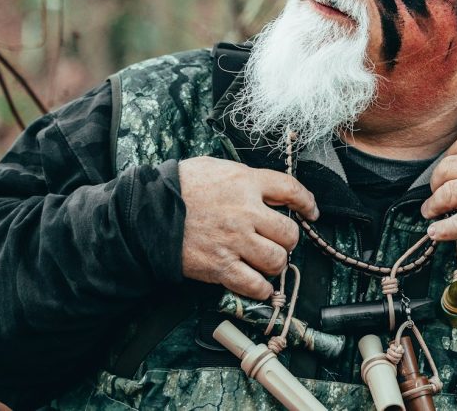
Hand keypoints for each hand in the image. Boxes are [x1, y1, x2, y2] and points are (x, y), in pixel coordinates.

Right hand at [178, 156, 319, 299]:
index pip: (292, 190)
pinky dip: (261, 289)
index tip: (311, 211)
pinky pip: (254, 284)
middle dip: (288, 239)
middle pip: (289, 232)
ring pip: (276, 260)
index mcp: (246, 183)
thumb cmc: (179, 186)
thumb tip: (265, 187)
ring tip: (268, 260)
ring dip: (276, 263)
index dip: (307, 203)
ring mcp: (234, 241)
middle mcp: (246, 212)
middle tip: (280, 240)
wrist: (145, 212)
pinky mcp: (220, 266)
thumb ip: (245, 178)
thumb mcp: (217, 168)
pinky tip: (260, 286)